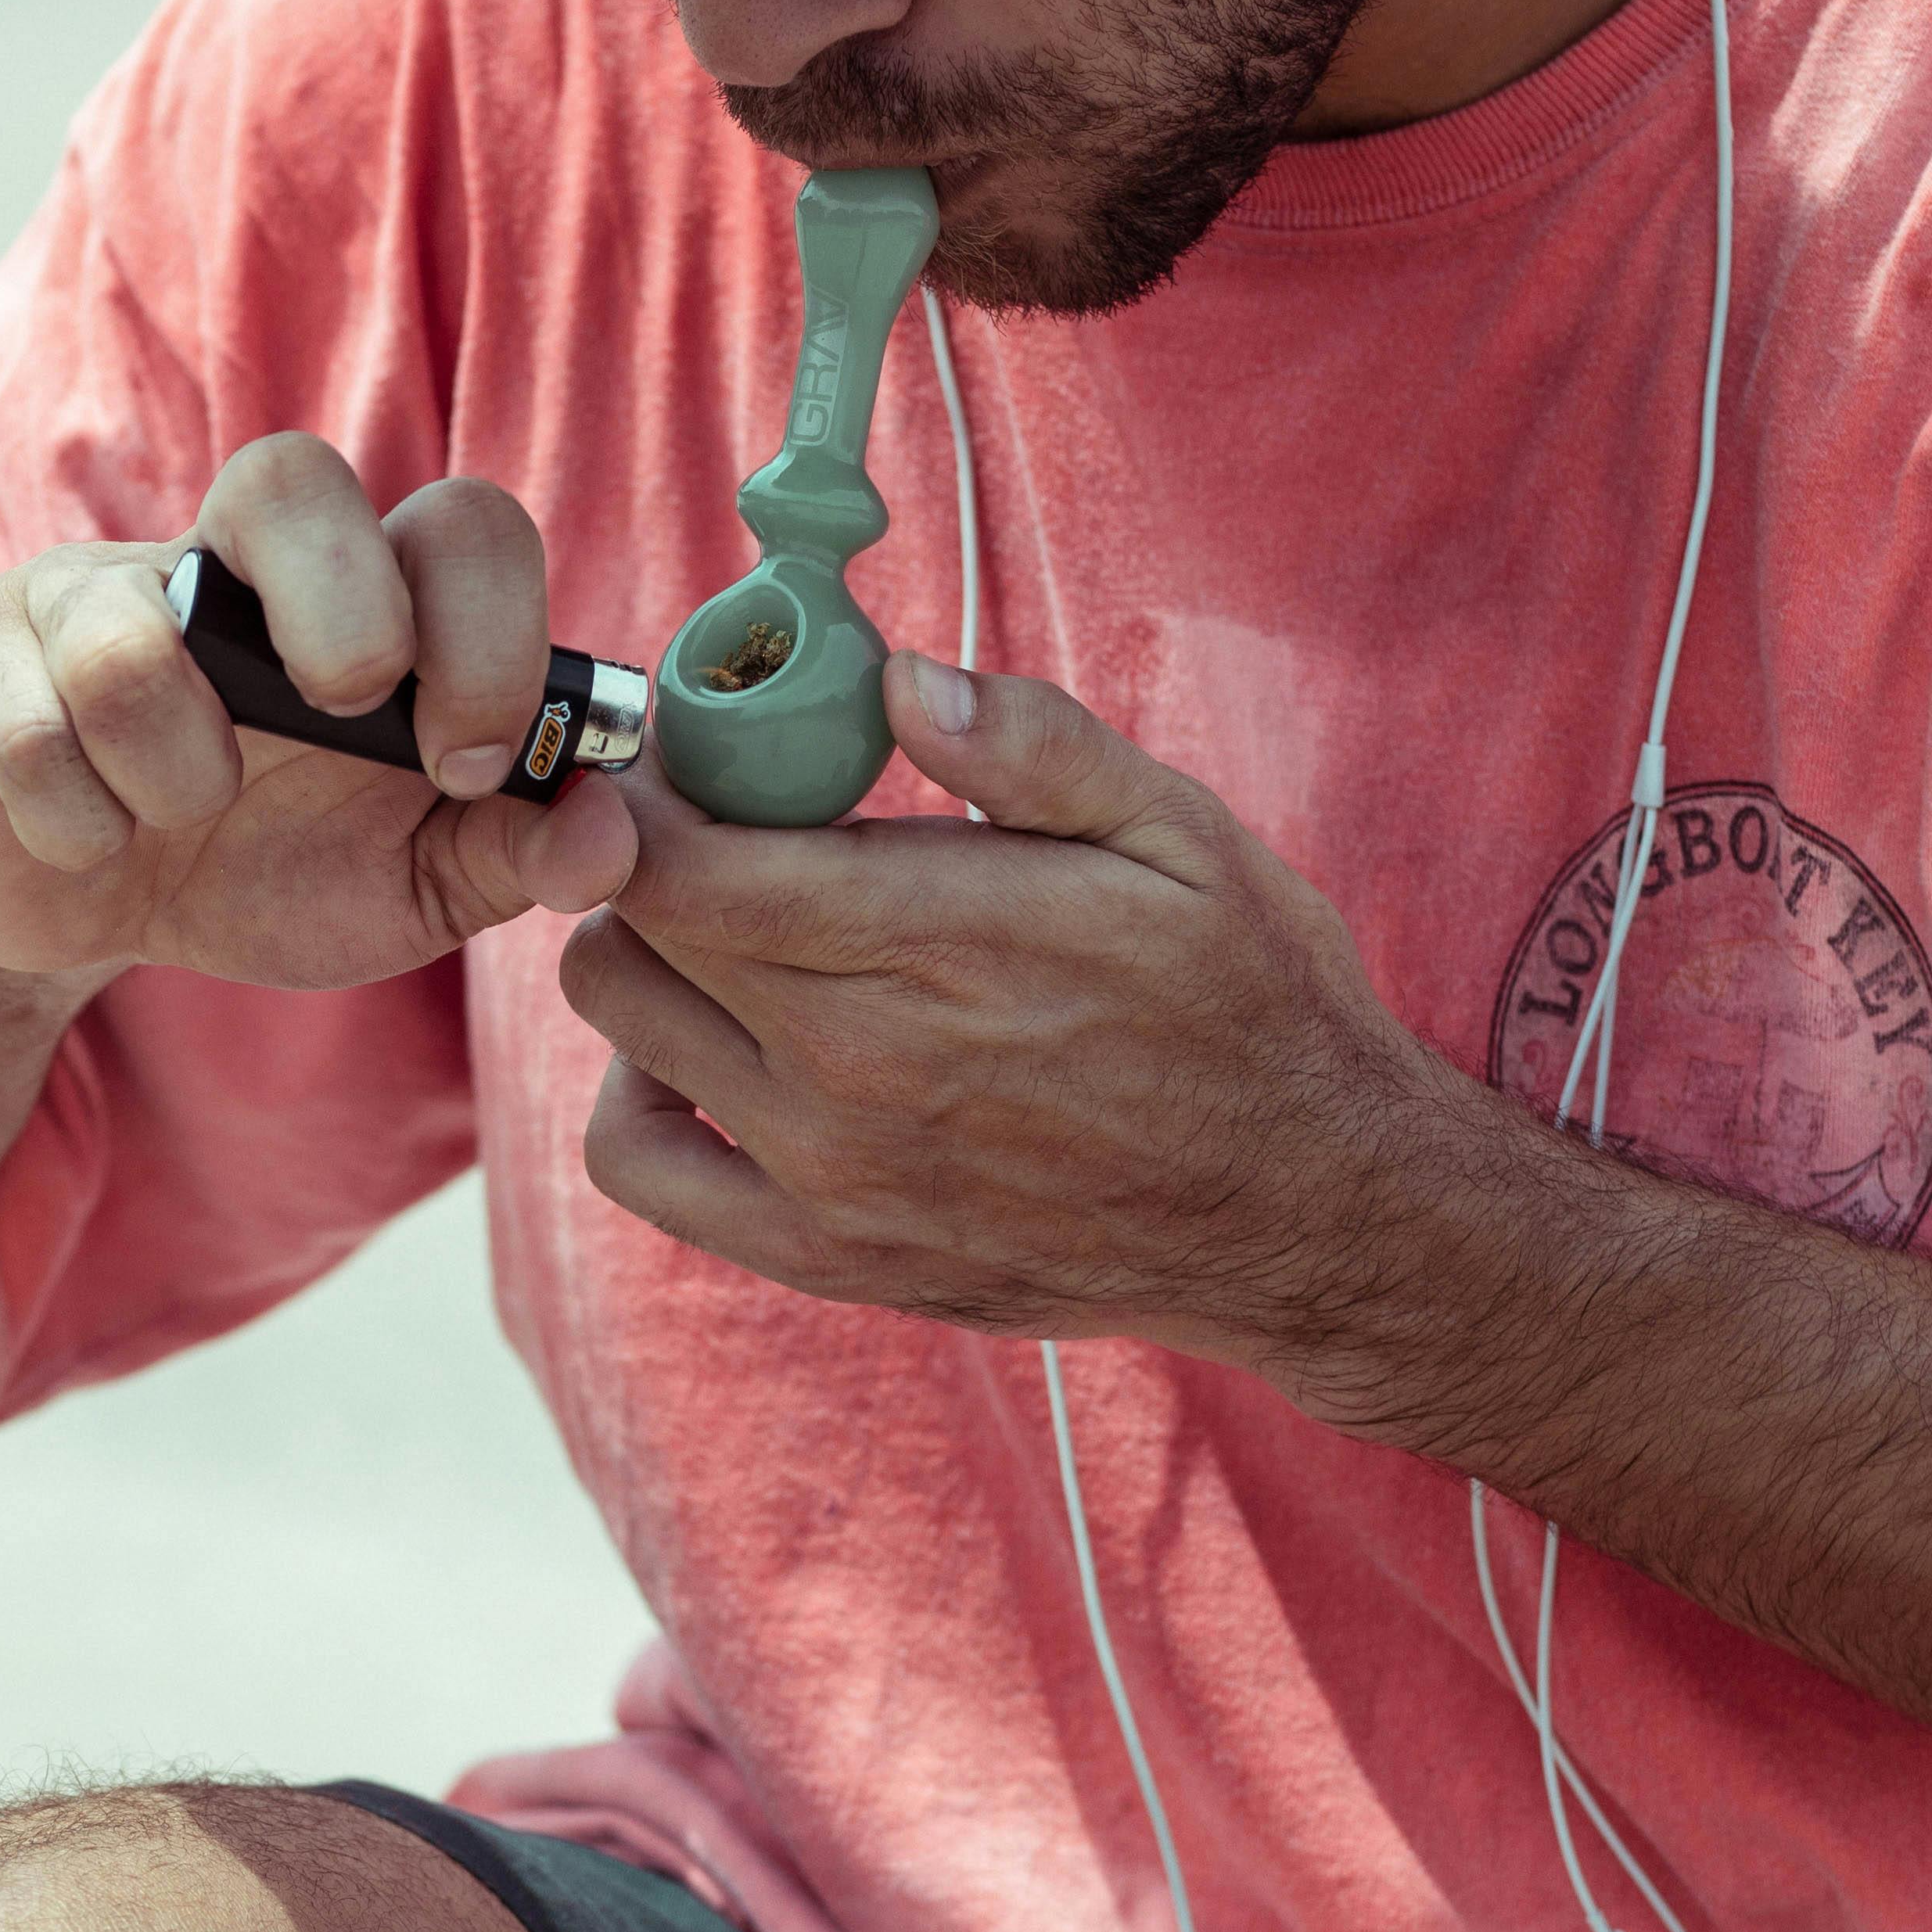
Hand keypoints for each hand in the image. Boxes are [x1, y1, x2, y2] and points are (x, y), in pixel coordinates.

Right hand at [0, 432, 638, 989]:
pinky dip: (73, 821)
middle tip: (342, 717)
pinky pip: (27, 728)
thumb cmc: (257, 867)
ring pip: (127, 629)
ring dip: (174, 767)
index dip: (492, 631)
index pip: (456, 526)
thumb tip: (616, 835)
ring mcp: (91, 597)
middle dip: (340, 606)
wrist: (76, 907)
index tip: (474, 763)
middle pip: (286, 472)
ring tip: (180, 817)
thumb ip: (516, 857)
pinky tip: (91, 842)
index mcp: (360, 597)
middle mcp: (227, 565)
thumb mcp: (408, 887)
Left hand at [561, 653, 1541, 1385]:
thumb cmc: (1250, 1001)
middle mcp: (857, 1066)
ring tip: (728, 928)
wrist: (1310, 1207)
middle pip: (636, 930)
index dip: (641, 792)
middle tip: (723, 828)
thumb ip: (1032, 743)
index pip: (679, 862)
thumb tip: (899, 677)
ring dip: (649, 958)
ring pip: (621, 1031)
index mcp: (932, 940)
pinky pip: (642, 1166)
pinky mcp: (831, 1254)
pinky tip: (708, 1054)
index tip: (681, 759)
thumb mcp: (1179, 833)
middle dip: (652, 854)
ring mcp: (832, 1173)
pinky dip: (638, 1099)